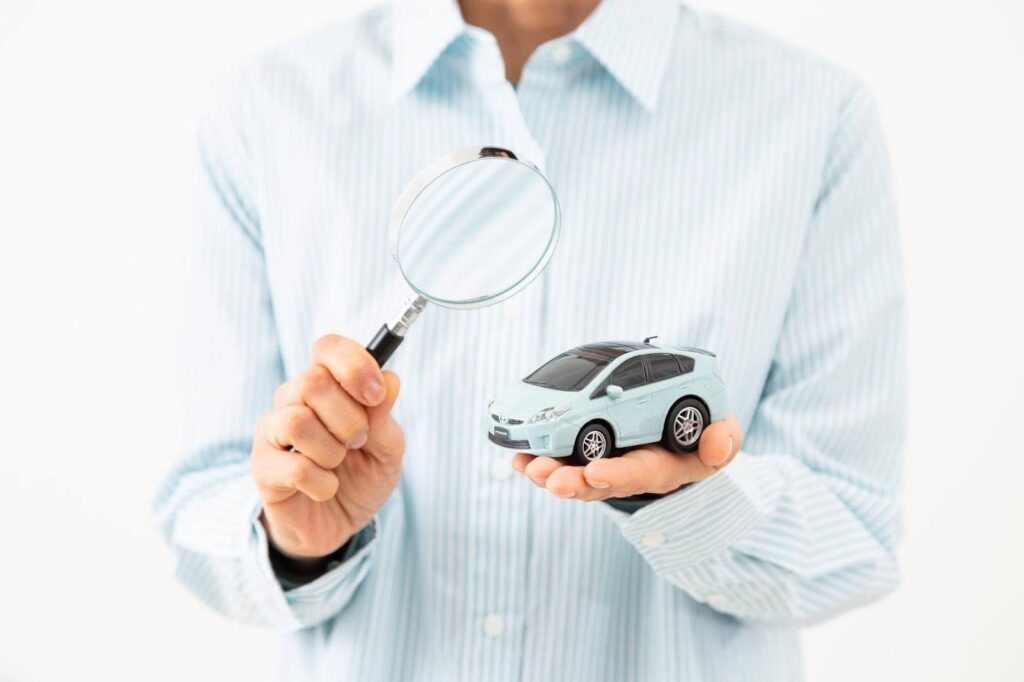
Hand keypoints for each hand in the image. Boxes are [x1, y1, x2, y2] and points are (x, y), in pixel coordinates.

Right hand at [250, 335, 403, 559]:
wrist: (340, 525)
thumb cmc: (361, 477)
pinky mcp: (262, 467)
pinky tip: (326, 489)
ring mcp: (272, 432)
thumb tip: (391, 380)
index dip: (353, 364)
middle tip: (359, 442)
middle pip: (311, 381)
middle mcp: (293, 400)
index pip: (328, 348)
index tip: (376, 394)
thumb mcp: (387, 449)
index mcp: (327, 385)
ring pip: (296, 421)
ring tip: (338, 464)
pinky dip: (323, 483)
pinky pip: (294, 467)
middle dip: (349, 418)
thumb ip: (385, 417)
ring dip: (331, 450)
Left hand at [511, 416, 742, 500]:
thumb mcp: (723, 435)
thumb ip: (723, 441)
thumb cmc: (701, 433)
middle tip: (548, 479)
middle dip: (573, 482)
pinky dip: (537, 460)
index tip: (596, 472)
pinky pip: (560, 460)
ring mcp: (605, 463)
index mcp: (664, 468)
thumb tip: (717, 448)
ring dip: (549, 473)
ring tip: (528, 468)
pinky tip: (517, 458)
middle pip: (598, 483)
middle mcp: (629, 472)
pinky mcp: (586, 453)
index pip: (640, 474)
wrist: (682, 429)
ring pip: (574, 474)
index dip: (618, 475)